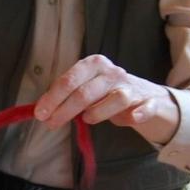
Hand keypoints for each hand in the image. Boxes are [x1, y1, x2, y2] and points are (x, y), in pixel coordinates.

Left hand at [33, 54, 178, 144]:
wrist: (146, 97)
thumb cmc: (106, 94)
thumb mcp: (84, 90)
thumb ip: (65, 97)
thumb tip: (41, 110)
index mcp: (93, 65)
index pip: (69, 81)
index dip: (52, 98)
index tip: (40, 114)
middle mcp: (113, 73)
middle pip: (85, 92)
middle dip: (65, 110)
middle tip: (52, 124)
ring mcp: (132, 87)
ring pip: (115, 98)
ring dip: (98, 112)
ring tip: (87, 119)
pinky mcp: (149, 102)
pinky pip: (145, 108)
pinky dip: (138, 114)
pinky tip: (130, 119)